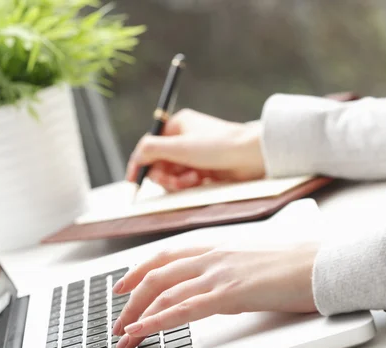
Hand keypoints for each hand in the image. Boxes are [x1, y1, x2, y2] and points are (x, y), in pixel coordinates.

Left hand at [111, 241, 319, 347]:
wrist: (327, 262)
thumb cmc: (298, 263)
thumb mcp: (253, 262)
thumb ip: (228, 272)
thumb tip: (214, 290)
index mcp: (217, 246)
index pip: (165, 256)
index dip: (138, 270)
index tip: (122, 286)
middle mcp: (212, 256)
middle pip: (156, 275)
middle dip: (130, 299)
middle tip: (117, 320)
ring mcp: (219, 273)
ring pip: (163, 292)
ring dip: (137, 315)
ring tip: (123, 335)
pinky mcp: (230, 293)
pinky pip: (183, 309)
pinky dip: (156, 321)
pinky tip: (142, 331)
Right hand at [125, 109, 265, 191]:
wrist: (252, 156)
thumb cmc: (218, 146)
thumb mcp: (179, 146)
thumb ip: (151, 149)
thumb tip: (135, 157)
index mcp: (177, 126)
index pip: (149, 147)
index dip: (139, 164)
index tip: (132, 181)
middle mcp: (184, 139)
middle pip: (159, 164)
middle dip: (164, 175)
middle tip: (174, 182)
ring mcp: (195, 155)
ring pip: (172, 175)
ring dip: (178, 181)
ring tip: (193, 180)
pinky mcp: (204, 170)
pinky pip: (186, 181)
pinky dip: (189, 184)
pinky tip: (200, 181)